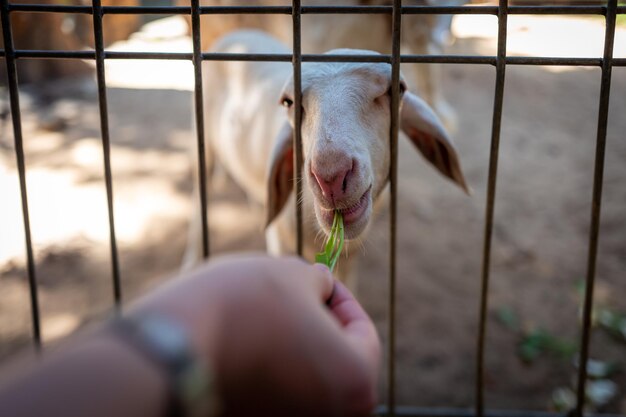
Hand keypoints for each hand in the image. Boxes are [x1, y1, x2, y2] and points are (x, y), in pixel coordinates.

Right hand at [132, 254, 379, 416]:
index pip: (363, 332)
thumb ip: (320, 282)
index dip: (342, 298)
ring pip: (306, 377)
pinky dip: (270, 367)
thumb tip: (320, 287)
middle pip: (336, 359)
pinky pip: (277, 394)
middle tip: (294, 294)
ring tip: (264, 313)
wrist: (169, 350)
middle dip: (317, 322)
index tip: (320, 280)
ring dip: (293, 343)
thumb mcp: (292, 274)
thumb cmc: (241, 306)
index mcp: (356, 381)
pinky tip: (245, 340)